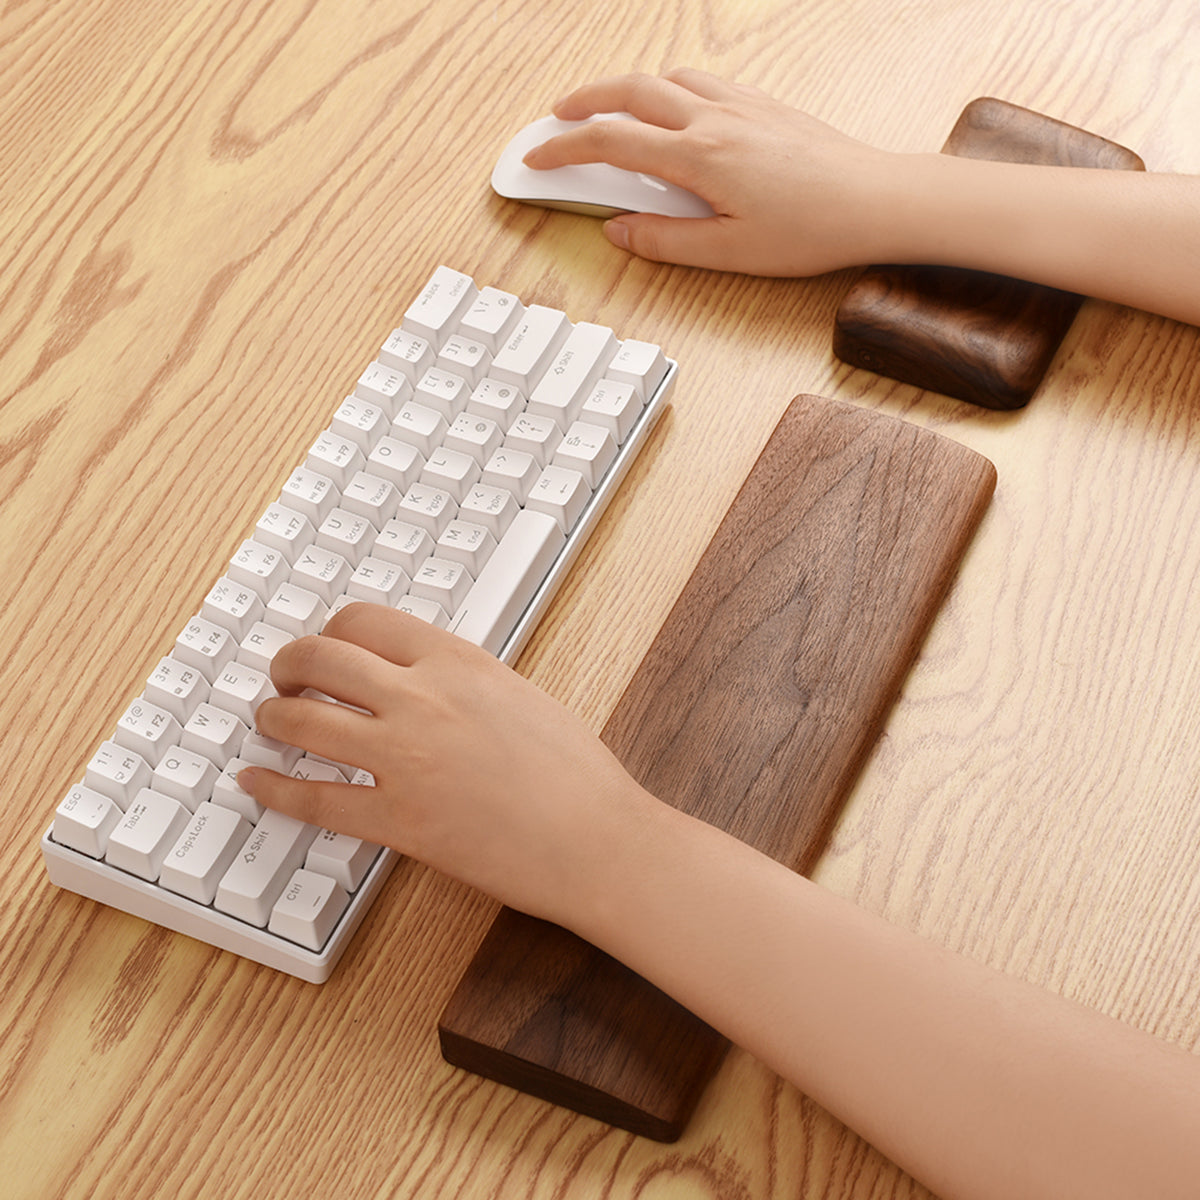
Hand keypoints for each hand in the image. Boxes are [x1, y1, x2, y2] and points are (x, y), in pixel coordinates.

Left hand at [238, 603, 648, 923]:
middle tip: (284, 679)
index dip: (330, 632)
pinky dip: (274, 789)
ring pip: (303, 720)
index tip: (325, 648)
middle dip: (289, 665)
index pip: (364, 621)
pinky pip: (314, 799)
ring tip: (271, 723)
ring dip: (274, 718)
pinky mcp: (399, 821)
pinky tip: (257, 783)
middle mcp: (424, 698)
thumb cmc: (576, 774)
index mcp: (458, 661)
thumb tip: (421, 678)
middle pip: (320, 658)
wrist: (597, 838)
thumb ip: (462, 680)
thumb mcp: (518, 695)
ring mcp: (406, 759)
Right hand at [522, 68, 900, 275]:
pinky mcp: (764, 104)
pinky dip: (670, 88)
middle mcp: (714, 118)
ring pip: (667, 78)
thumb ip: (666, 241)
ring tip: (608, 109)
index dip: (564, 149)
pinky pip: (704, 81)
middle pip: (630, 90)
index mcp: (698, 156)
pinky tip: (672, 109)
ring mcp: (741, 105)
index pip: (611, 144)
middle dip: (584, 100)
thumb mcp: (728, 253)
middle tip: (556, 117)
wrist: (874, 201)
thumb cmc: (810, 230)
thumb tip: (619, 231)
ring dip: (627, 88)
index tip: (536, 157)